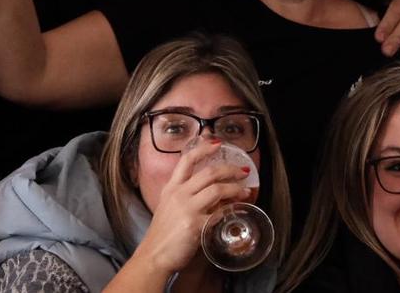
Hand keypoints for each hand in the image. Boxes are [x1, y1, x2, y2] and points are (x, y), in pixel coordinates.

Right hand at [133, 140, 251, 275]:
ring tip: (246, 192)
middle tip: (242, 171)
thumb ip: (186, 197)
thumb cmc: (163, 234)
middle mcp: (178, 194)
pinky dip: (229, 212)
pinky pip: (218, 214)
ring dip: (235, 189)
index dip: (204, 149)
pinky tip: (236, 212)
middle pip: (209, 173)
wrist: (154, 256)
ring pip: (217, 190)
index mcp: (171, 188)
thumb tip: (210, 193)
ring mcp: (187, 209)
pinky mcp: (195, 225)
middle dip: (230, 169)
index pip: (187, 160)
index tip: (217, 143)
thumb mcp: (168, 207)